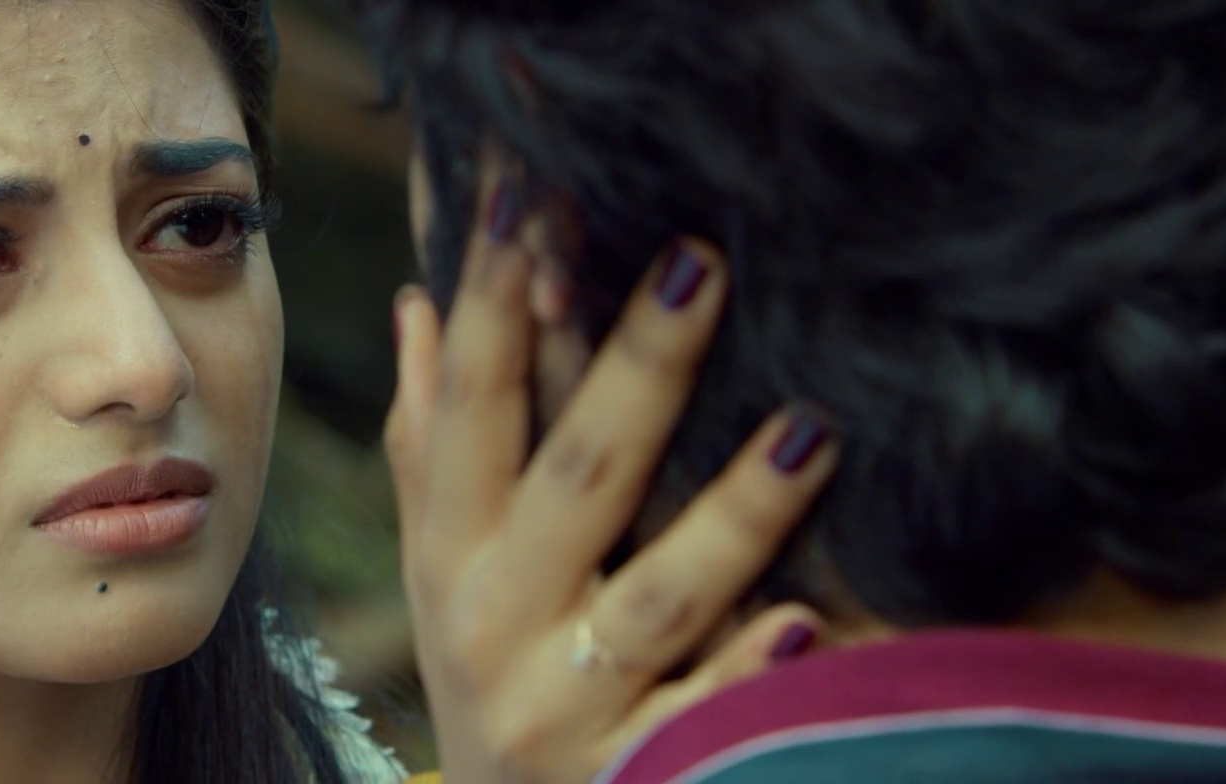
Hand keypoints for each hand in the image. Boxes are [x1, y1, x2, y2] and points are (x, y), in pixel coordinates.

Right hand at [386, 164, 838, 782]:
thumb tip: (416, 302)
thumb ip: (431, 438)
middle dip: (632, 371)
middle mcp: (490, 619)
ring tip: (809, 431)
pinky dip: (747, 675)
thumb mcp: (439, 557)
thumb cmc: (482, 659)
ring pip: (653, 599)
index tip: (529, 194)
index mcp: (449, 547)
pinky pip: (694, 720)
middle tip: (701, 266)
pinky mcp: (622, 772)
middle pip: (569, 479)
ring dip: (730, 517)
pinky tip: (806, 620)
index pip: (471, 405)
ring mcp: (557, 702)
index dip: (493, 299)